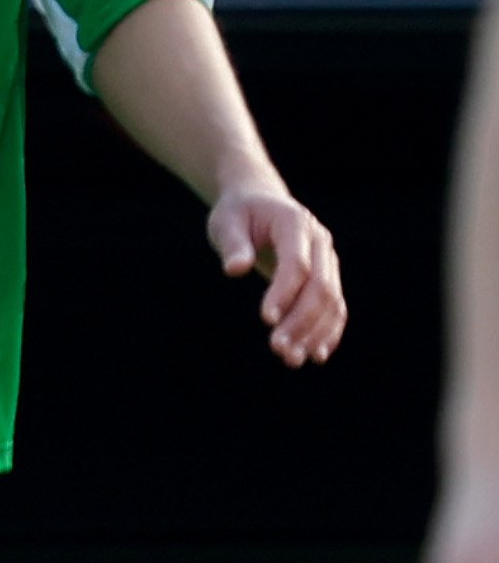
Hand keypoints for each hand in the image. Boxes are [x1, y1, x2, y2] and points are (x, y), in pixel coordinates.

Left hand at [208, 180, 343, 367]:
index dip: (284, 293)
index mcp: (296, 223)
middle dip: (301, 321)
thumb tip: (235, 268)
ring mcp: (329, 260)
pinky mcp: (328, 276)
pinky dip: (328, 331)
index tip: (266, 319)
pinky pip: (335, 306)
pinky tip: (315, 355)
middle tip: (277, 349)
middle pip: (320, 287)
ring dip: (314, 333)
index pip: (297, 264)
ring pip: (332, 301)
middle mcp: (320, 242)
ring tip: (291, 360)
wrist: (259, 202)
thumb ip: (233, 244)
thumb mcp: (226, 222)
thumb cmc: (238, 213)